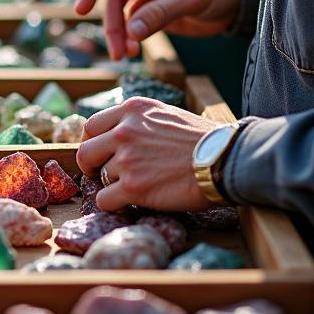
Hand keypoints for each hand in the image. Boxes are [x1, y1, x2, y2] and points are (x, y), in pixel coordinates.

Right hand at [74, 0, 243, 59]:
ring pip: (120, 11)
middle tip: (118, 51)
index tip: (80, 9)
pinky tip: (135, 51)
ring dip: (119, 33)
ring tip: (125, 56)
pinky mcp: (153, 6)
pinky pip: (133, 21)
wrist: (242, 0)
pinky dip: (131, 37)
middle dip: (111, 24)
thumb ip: (160, 13)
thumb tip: (131, 32)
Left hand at [76, 97, 215, 211]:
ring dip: (114, 185)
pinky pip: (104, 200)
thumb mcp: (165, 114)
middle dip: (91, 166)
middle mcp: (124, 131)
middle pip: (86, 152)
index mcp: (131, 110)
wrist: (227, 159)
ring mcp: (127, 159)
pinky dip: (113, 204)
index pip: (91, 126)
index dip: (91, 143)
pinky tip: (129, 202)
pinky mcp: (133, 187)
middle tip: (102, 175)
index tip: (99, 154)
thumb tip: (117, 133)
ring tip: (138, 186)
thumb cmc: (202, 139)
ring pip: (100, 178)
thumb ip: (138, 121)